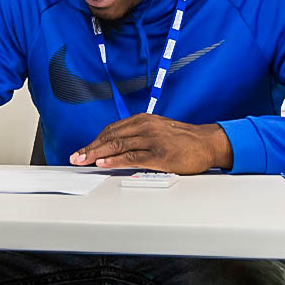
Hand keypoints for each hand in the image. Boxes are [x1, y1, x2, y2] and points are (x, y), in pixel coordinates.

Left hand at [68, 113, 232, 173]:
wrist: (208, 143)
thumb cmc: (184, 140)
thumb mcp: (159, 131)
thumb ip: (139, 136)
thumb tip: (118, 148)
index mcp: (143, 120)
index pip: (112, 130)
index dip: (95, 141)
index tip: (82, 150)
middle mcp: (145, 126)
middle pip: (110, 137)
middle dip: (90, 148)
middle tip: (76, 157)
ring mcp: (152, 139)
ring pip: (117, 145)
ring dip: (97, 154)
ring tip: (83, 161)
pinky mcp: (159, 154)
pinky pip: (132, 156)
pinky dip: (115, 161)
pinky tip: (103, 164)